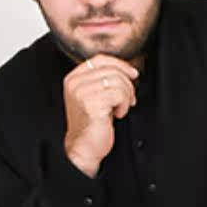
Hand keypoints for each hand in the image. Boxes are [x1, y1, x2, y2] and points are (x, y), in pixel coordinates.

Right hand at [63, 54, 137, 175]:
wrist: (84, 147)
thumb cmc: (92, 123)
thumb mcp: (95, 95)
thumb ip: (104, 79)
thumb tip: (130, 70)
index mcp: (73, 78)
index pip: (100, 59)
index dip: (120, 64)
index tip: (133, 74)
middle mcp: (75, 83)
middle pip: (112, 70)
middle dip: (127, 85)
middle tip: (128, 100)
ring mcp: (81, 92)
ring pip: (118, 81)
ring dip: (126, 97)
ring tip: (120, 109)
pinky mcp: (91, 103)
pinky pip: (119, 95)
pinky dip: (124, 105)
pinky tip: (117, 115)